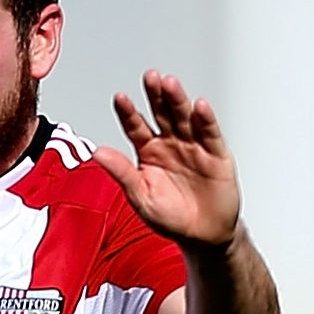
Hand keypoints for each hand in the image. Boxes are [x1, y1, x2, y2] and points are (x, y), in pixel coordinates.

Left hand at [94, 71, 240, 248]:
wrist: (203, 236)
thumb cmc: (170, 217)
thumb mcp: (140, 196)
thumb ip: (121, 172)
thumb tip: (97, 152)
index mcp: (148, 151)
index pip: (135, 126)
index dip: (128, 112)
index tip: (120, 98)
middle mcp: (170, 143)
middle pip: (161, 113)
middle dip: (155, 95)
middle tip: (150, 77)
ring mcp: (193, 146)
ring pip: (184, 118)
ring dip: (178, 100)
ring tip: (170, 84)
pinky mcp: (216, 155)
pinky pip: (210, 134)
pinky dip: (205, 120)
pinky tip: (200, 106)